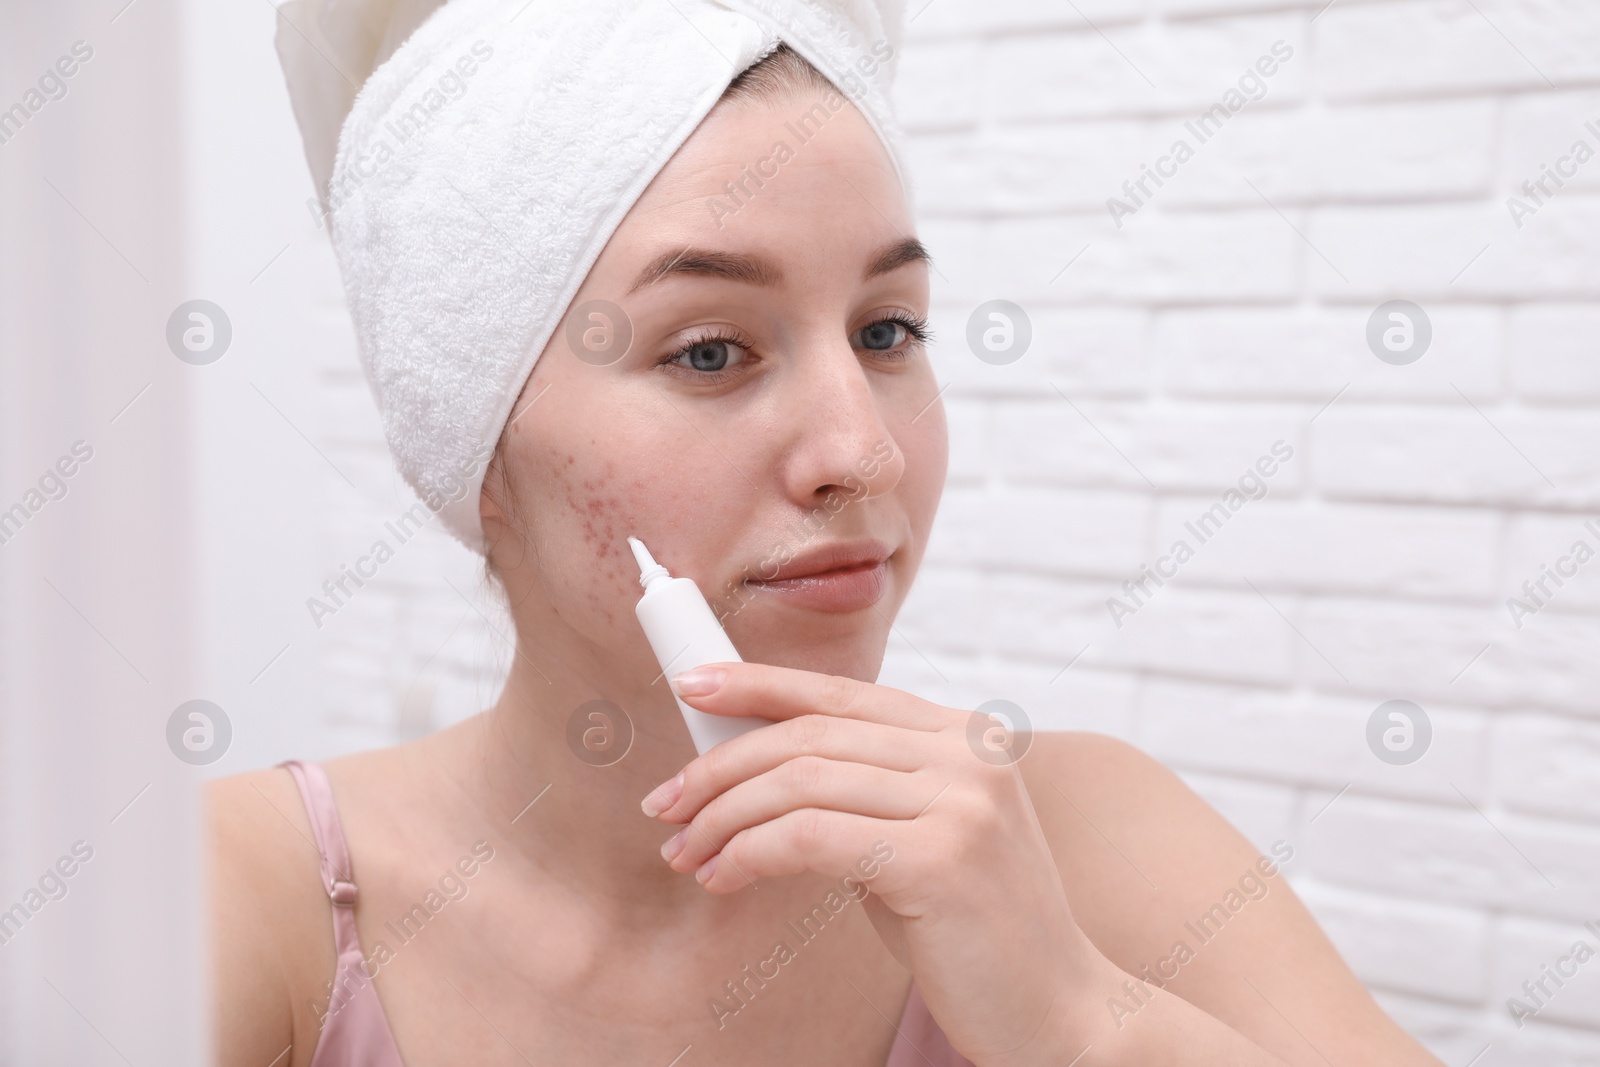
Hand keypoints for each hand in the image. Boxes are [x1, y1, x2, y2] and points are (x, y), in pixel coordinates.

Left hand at [638, 661, 1110, 1065]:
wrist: (1058, 1011)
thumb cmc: (967, 928)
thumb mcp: (912, 836)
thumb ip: (856, 791)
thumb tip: (748, 764)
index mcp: (964, 735)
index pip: (841, 693)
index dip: (758, 683)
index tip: (690, 685)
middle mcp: (968, 752)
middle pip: (809, 736)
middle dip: (719, 767)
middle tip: (665, 806)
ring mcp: (963, 800)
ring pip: (800, 783)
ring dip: (723, 817)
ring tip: (684, 852)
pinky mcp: (942, 856)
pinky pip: (808, 838)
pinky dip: (748, 854)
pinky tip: (723, 878)